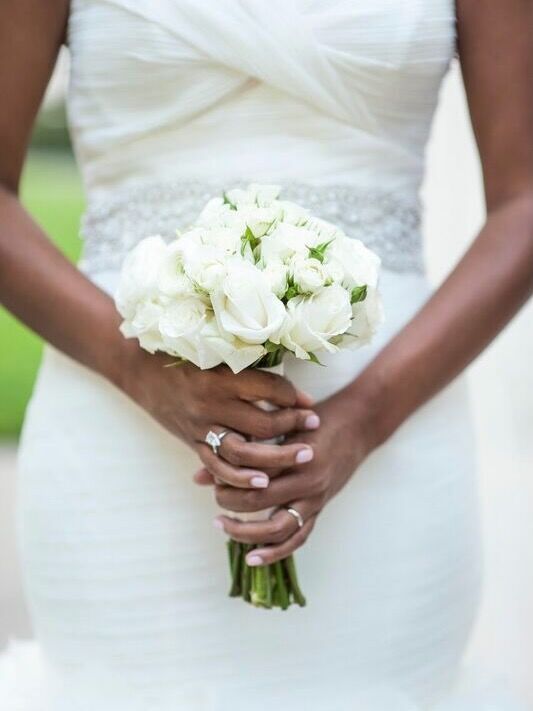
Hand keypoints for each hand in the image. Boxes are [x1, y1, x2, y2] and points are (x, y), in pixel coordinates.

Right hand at [120, 343, 319, 487]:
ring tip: (303, 455)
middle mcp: (211, 404)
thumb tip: (294, 390)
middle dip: (294, 426)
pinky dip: (240, 478)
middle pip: (263, 425)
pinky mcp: (192, 442)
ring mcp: (200, 427)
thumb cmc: (185, 355)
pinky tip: (262, 482)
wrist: (140, 369)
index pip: (270, 389)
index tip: (309, 401)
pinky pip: (218, 467)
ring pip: (244, 453)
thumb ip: (251, 371)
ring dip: (277, 458)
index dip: (294, 396)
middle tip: (314, 425)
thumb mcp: (218, 355)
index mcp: (221, 376)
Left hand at [197, 387, 374, 564]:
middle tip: (216, 496)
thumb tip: (198, 474)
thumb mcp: (283, 424)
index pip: (254, 473)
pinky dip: (274, 552)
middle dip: (230, 501)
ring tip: (222, 526)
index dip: (228, 477)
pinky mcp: (319, 509)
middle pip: (260, 500)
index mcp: (296, 455)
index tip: (212, 475)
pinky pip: (297, 538)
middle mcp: (307, 481)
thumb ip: (246, 445)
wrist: (358, 426)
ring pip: (278, 528)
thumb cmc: (318, 420)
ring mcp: (315, 499)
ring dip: (247, 533)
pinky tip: (252, 557)